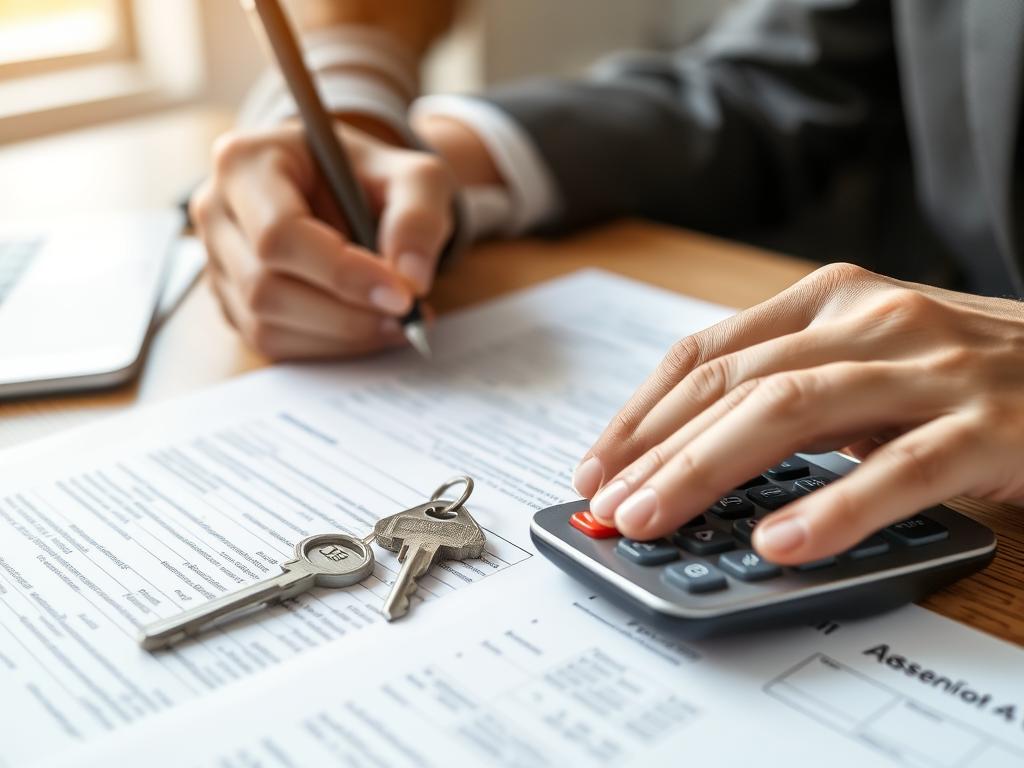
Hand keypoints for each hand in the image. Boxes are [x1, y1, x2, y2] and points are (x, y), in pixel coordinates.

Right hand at [190, 121, 455, 358]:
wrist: (346, 190)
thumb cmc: (370, 177)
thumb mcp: (413, 177)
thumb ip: (418, 217)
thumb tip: (411, 279)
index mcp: (246, 162)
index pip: (279, 234)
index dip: (341, 273)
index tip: (401, 294)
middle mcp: (216, 211)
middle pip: (265, 287)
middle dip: (346, 312)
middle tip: (407, 313)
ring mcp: (217, 261)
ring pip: (267, 323)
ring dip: (341, 334)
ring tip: (397, 321)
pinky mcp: (231, 302)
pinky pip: (272, 343)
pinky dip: (328, 345)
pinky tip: (368, 327)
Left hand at [573, 263, 1023, 563]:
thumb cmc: (967, 375)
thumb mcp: (864, 365)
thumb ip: (790, 397)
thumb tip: (692, 461)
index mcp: (828, 303)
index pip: (705, 353)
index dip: (641, 413)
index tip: (598, 465)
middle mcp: (869, 320)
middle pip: (733, 383)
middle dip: (657, 450)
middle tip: (609, 507)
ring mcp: (929, 368)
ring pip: (791, 412)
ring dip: (708, 469)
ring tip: (656, 521)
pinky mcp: (987, 423)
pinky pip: (898, 467)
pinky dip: (835, 506)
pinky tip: (782, 542)